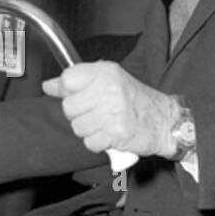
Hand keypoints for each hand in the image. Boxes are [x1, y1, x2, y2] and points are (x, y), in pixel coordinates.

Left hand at [42, 62, 179, 159]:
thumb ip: (78, 81)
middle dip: (79, 115)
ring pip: (77, 127)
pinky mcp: (116, 132)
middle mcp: (108, 89)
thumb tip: (49, 85)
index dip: (67, 91)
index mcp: (105, 72)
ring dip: (89, 130)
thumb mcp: (109, 81)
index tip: (76, 95)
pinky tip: (110, 135)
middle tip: (96, 113)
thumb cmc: (136, 101)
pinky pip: (90, 142)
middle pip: (69, 107)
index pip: (67, 79)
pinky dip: (98, 143)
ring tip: (105, 124)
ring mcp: (112, 111)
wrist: (166, 122)